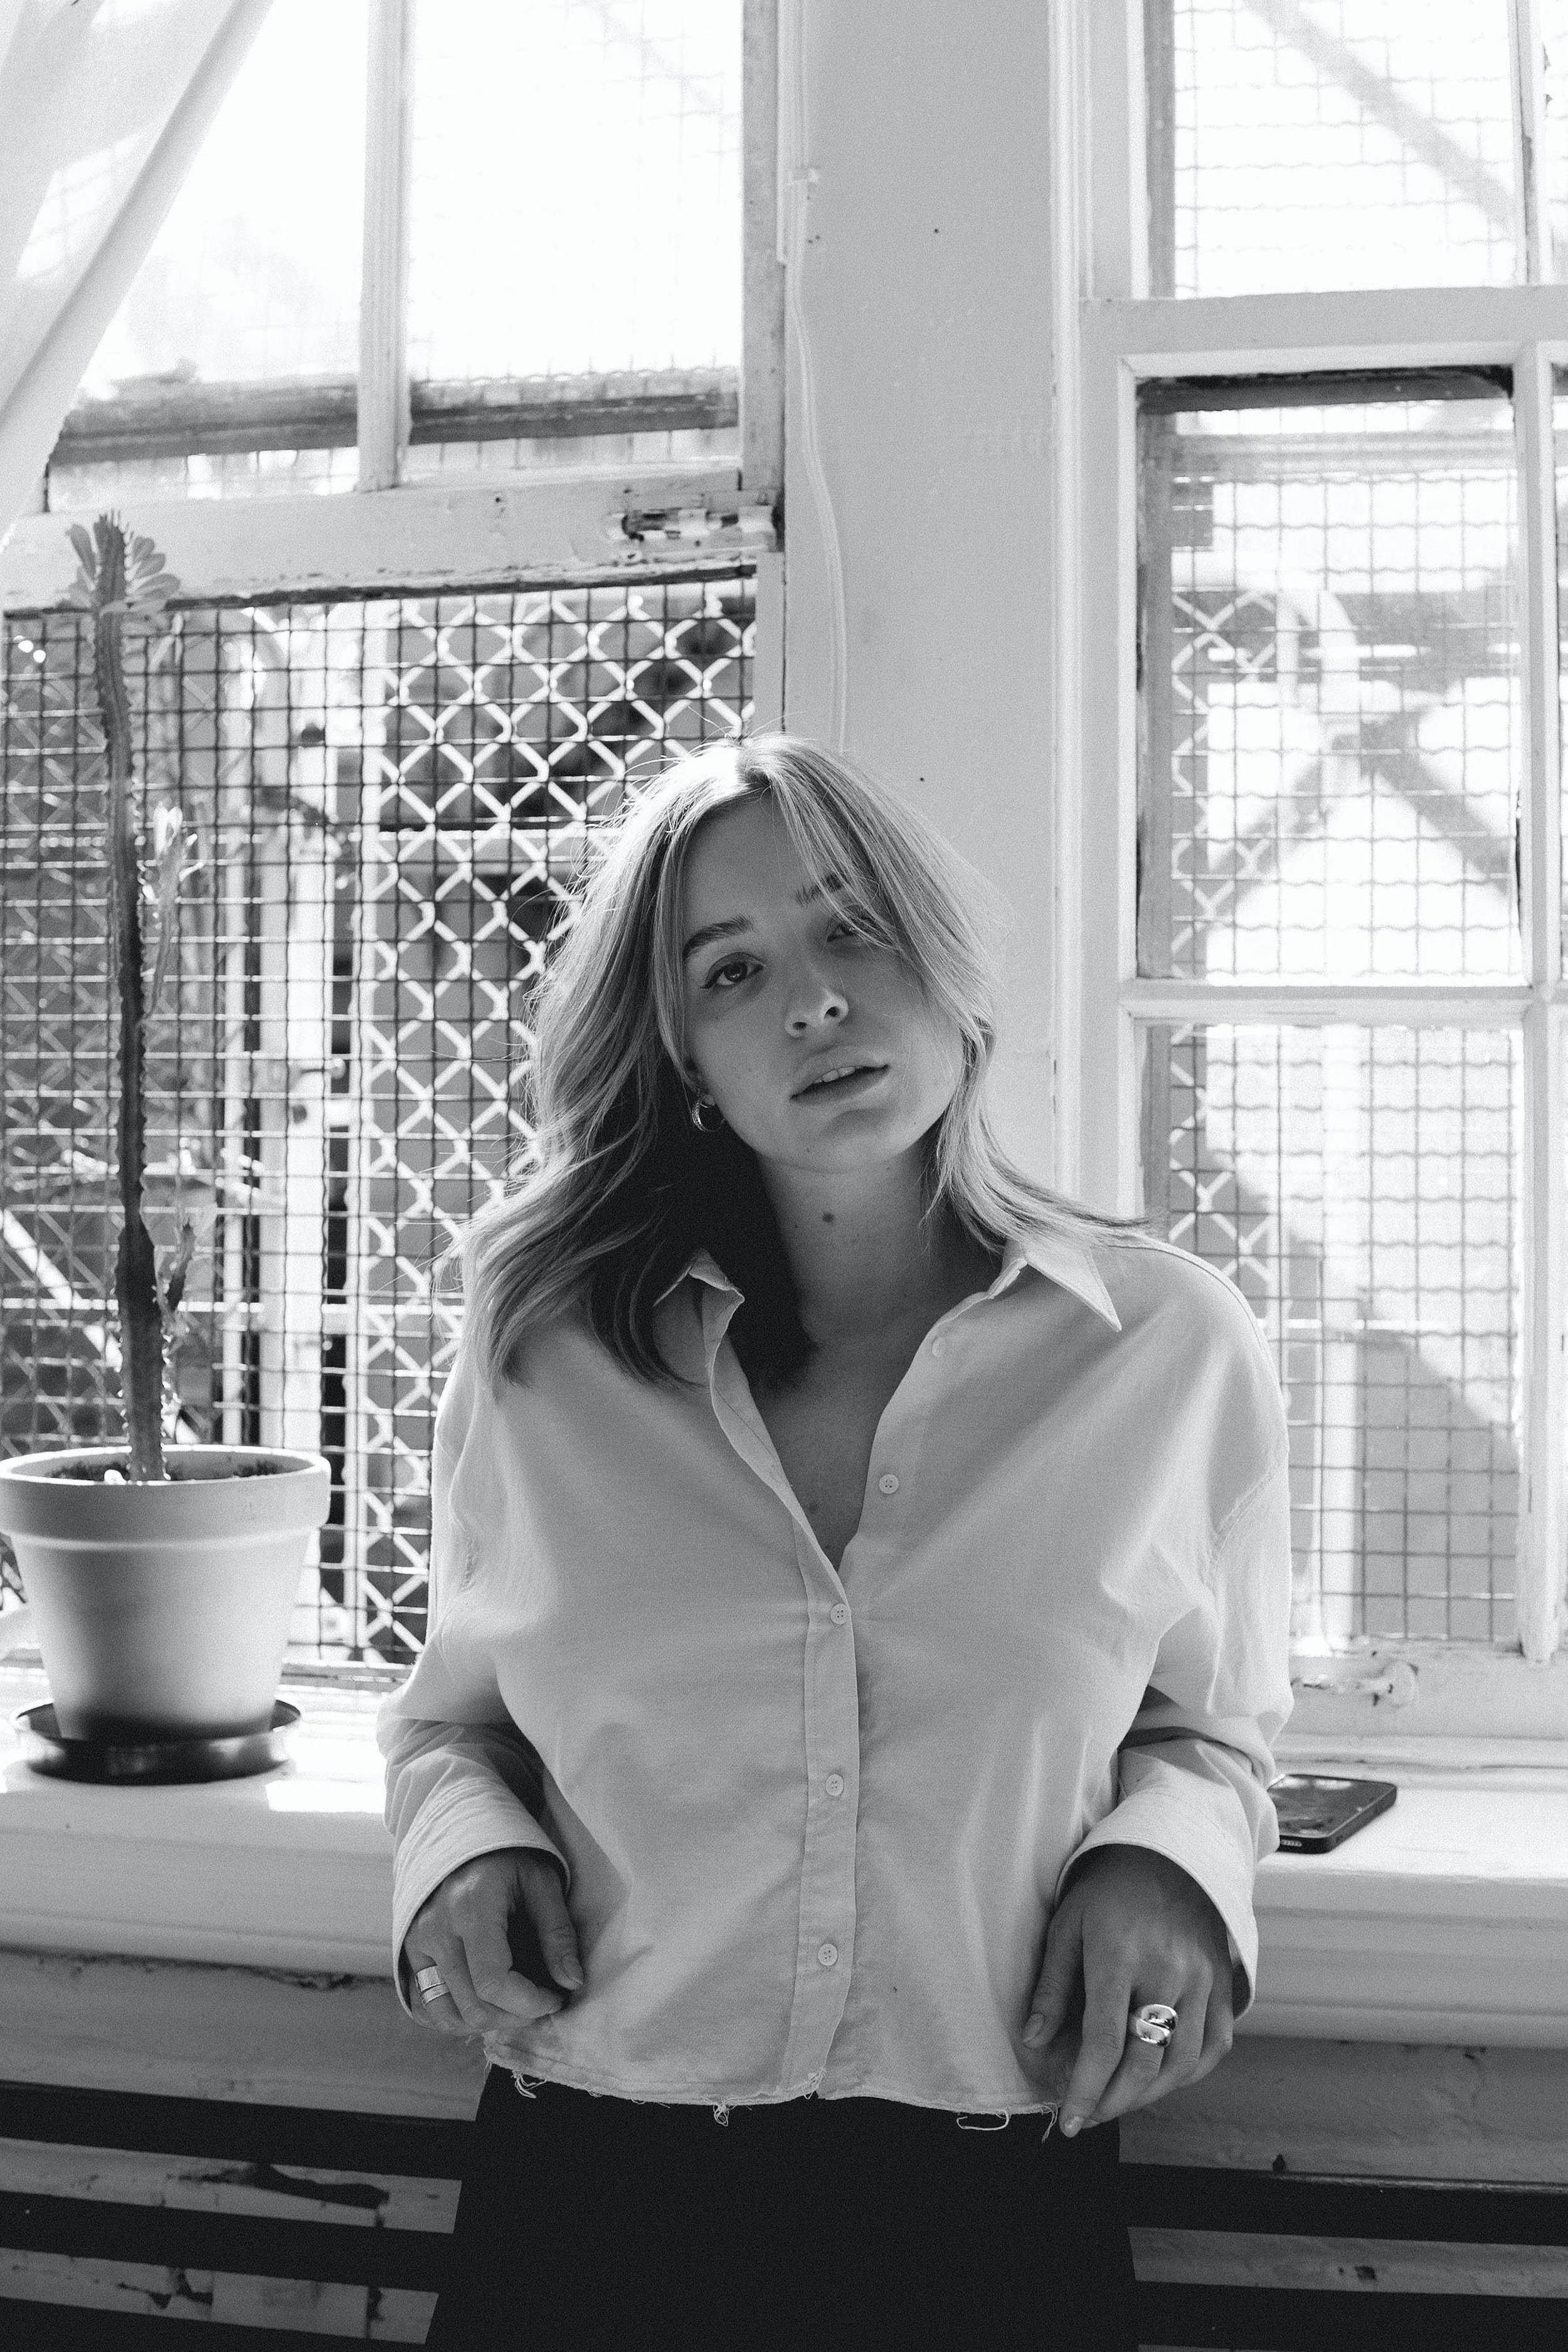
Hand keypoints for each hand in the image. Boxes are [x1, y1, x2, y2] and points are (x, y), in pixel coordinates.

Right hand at [402, 1849, 583, 2059]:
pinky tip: (484, 2005)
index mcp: (472, 1908)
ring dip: (488, 2022)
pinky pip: (426, 2006)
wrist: (461, 1831)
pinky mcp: (409, 1952)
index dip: (531, 2003)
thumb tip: (572, 1984)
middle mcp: (436, 1929)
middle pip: (473, 2005)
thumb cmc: (508, 1856)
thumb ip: (558, 1933)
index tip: (557, 1997)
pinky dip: (456, 2018)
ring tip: (516, 2005)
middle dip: (516, 2016)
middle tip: (542, 2001)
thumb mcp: (542, 1882)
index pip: (494, 1982)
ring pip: (448, 2013)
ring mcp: (417, 1943)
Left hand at [1021, 1845, 1233, 2135]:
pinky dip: (1187, 2075)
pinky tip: (1160, 2081)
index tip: (1067, 2120)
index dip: (1084, 2089)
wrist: (1169, 1855)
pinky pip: (1213, 2047)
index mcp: (1119, 1956)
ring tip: (1115, 2103)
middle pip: (1143, 2063)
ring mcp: (1202, 1981)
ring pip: (1180, 2064)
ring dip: (1146, 2097)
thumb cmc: (1107, 1892)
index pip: (1103, 2043)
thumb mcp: (1067, 1926)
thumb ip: (1052, 1988)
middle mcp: (1167, 1973)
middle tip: (1086, 2117)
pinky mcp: (1223, 1985)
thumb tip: (1033, 2043)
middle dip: (1111, 2102)